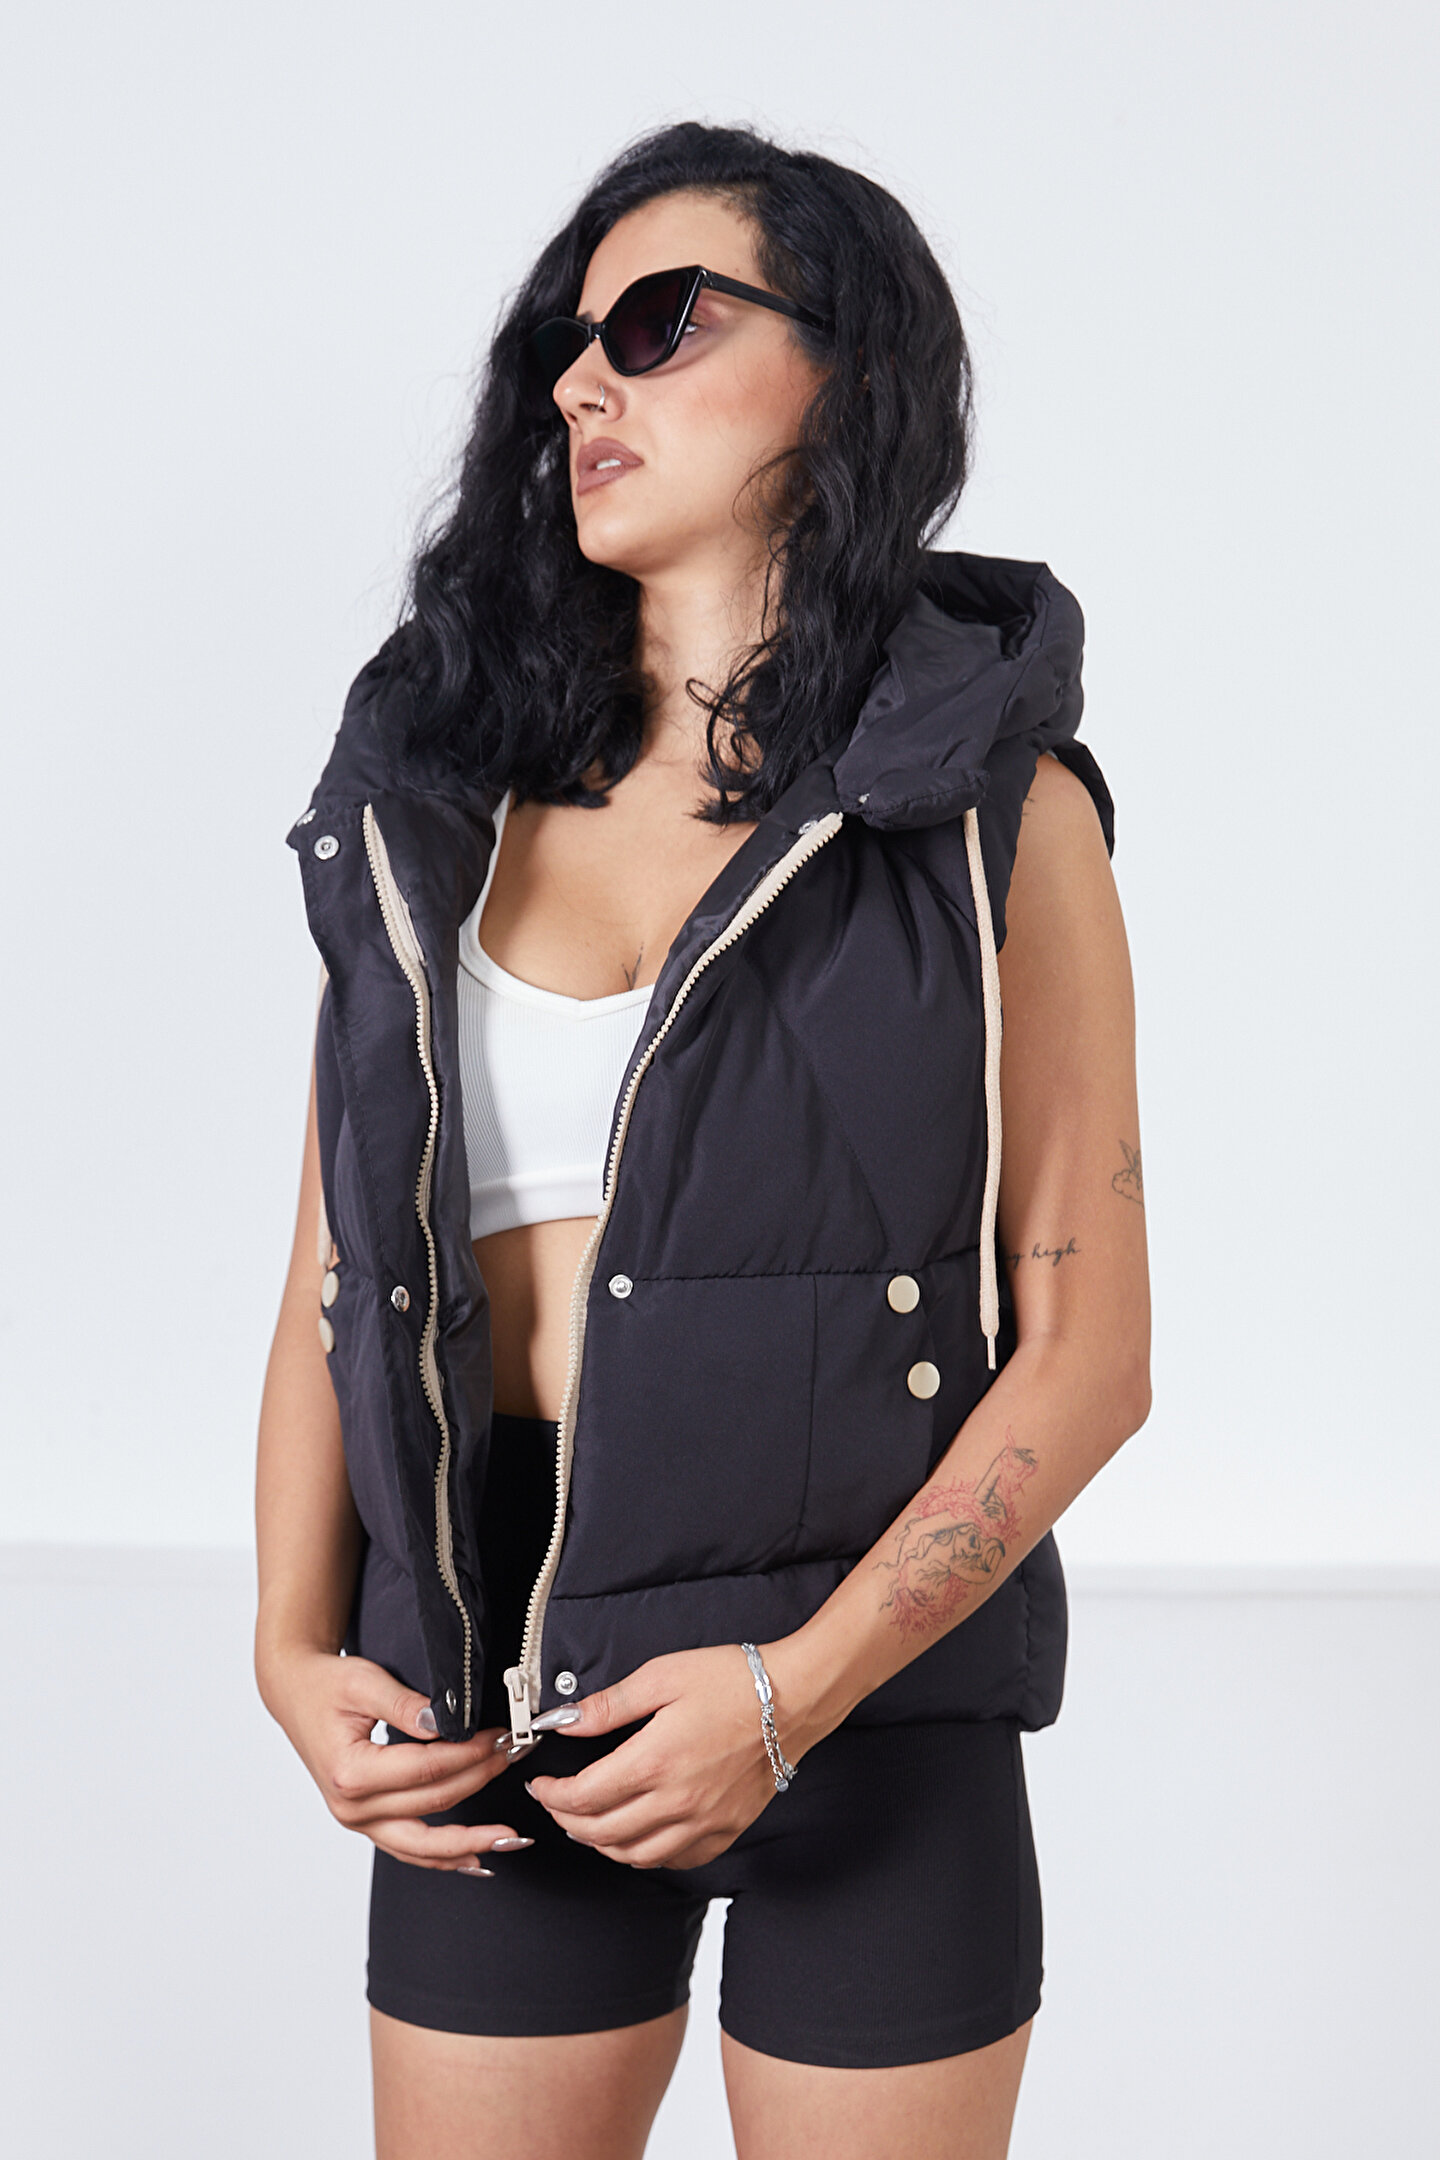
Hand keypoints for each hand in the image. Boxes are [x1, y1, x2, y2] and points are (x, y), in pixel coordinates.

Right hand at [258, 1644, 534, 1874]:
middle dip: (480, 1780)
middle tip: (513, 1757)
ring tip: (508, 1835)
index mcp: (350, 1773)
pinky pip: (409, 1850)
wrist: (296, 1695)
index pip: (426, 1769)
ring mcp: (358, 1822)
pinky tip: (474, 1858)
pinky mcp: (366, 1823)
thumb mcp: (363, 1682)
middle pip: (432, 1803)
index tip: (500, 1737)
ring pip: (423, 1844)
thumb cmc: (326, 1687)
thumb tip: (445, 1721)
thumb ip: (406, 1703)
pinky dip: (443, 1858)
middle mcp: (351, 1808)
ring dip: (470, 1840)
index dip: (469, 1754)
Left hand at [523, 1643, 806, 1869]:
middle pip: (602, 1833)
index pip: (583, 1797)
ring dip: (601, 1844)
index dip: (552, 1795)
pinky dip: (646, 1855)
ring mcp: (703, 1822)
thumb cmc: (733, 1681)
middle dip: (567, 1820)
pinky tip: (638, 1838)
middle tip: (555, 1804)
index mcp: (654, 1762)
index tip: (541, 1785)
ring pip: (635, 1855)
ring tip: (588, 1824)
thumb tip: (563, 1721)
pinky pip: (676, 1860)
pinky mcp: (725, 1830)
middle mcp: (676, 1802)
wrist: (793, 1698)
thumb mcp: (662, 1676)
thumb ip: (609, 1705)